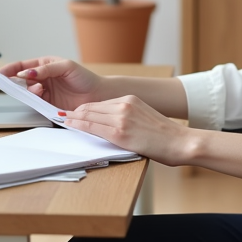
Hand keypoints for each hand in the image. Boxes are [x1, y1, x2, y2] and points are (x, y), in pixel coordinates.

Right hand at [0, 56, 104, 111]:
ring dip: (27, 89)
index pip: (22, 66)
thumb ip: (45, 69)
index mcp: (44, 65)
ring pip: (26, 91)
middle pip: (20, 79)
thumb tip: (27, 72)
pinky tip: (40, 94)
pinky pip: (35, 102)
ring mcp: (44, 92)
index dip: (9, 68)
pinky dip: (34, 98)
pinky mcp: (48, 104)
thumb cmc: (85, 78)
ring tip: (38, 88)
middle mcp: (42, 78)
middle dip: (11, 79)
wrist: (98, 96)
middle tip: (2, 80)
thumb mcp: (66, 67)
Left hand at [62, 95, 192, 165]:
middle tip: (60, 116)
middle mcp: (124, 104)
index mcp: (130, 99)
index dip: (83, 109)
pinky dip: (78, 126)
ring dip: (73, 118)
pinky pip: (92, 127)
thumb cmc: (166, 136)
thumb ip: (126, 117)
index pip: (99, 104)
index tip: (72, 113)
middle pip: (91, 107)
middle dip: (74, 113)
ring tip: (61, 120)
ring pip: (88, 115)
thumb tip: (109, 125)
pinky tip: (70, 126)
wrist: (181, 142)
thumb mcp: (144, 117)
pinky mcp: (120, 132)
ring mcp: (121, 118)